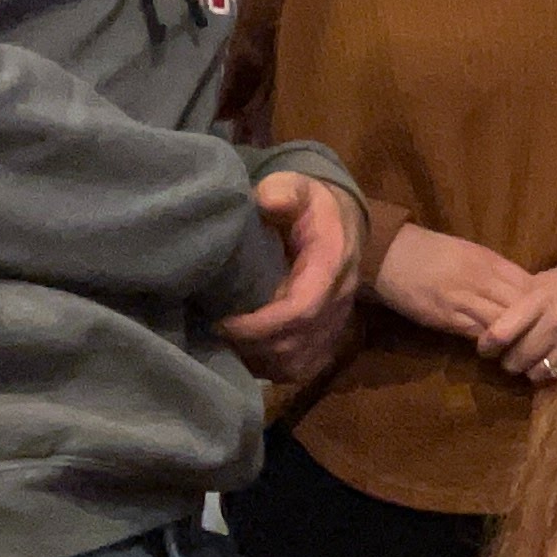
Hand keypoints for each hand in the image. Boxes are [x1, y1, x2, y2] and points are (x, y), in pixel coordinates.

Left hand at [217, 173, 363, 384]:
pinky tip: (248, 354)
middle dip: (251, 345)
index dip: (260, 324)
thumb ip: (283, 190)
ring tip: (227, 343)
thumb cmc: (310, 206)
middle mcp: (339, 299)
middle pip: (297, 343)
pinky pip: (302, 369)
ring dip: (259, 360)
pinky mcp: (328, 338)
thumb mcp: (298, 187)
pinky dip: (272, 369)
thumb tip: (266, 201)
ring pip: (299, 363)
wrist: (342, 224)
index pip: (302, 308)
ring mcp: (336, 323)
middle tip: (213, 331)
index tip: (223, 321)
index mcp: (331, 263)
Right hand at [375, 221, 529, 340]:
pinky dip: (491, 343)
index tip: (547, 318)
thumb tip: (518, 290)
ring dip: (514, 339)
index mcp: (491, 261)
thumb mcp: (471, 253)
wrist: (392, 254)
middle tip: (542, 341)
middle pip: (522, 307)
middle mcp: (482, 279)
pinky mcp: (447, 317)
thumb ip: (495, 271)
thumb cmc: (431, 251)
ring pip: (503, 323)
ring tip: (522, 350)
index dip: (542, 304)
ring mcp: (465, 299)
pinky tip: (497, 350)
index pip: (530, 286)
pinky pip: (478, 333)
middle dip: (534, 325)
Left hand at [484, 261, 556, 387]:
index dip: (487, 345)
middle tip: (508, 354)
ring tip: (528, 360)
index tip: (486, 347)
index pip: (501, 333)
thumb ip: (516, 301)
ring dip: (527, 369)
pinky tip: (546, 362)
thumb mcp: (542, 283)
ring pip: (534, 371)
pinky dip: (546, 372)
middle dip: (506, 360)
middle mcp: (556, 320)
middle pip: (515, 358)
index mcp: (540, 298)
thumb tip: (484, 319)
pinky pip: (555, 374)